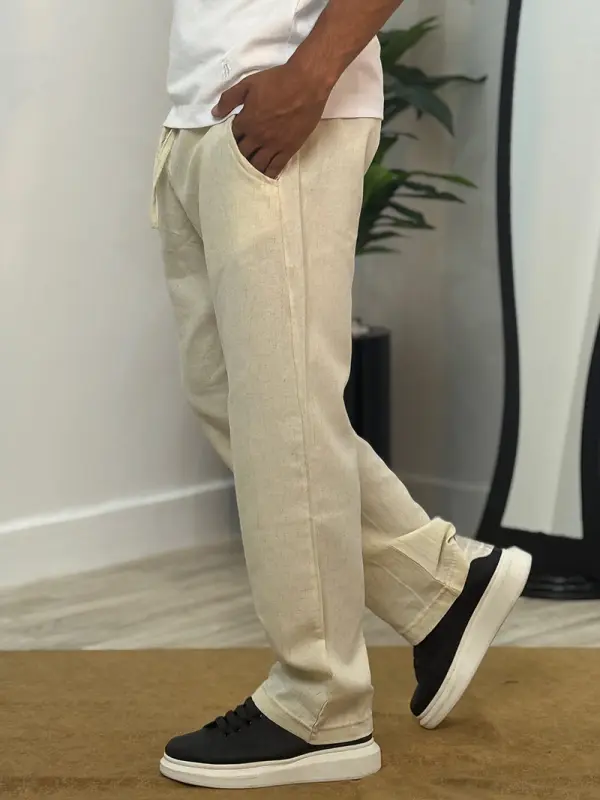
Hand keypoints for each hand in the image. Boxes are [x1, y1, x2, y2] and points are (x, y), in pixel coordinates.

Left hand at [212, 61, 332, 179]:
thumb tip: (214, 113)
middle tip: (236, 160)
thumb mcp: (248, 83)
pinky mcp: (288, 149)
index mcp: (246, 122)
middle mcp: (257, 137)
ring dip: (251, 169)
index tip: (230, 142)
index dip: (230, 140)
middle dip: (238, 157)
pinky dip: (269, 173)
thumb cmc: (277, 80)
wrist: (306, 84)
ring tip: (248, 172)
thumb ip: (229, 99)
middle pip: (243, 154)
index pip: (232, 137)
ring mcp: (273, 145)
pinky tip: (266, 177)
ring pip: (258, 164)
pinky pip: (276, 166)